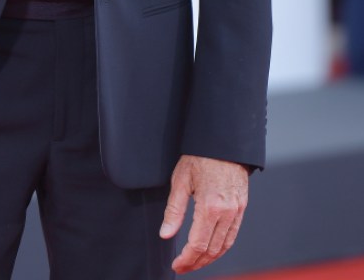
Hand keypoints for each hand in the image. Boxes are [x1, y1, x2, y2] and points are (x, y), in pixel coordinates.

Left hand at [160, 154, 248, 273]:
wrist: (224, 142)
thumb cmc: (200, 157)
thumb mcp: (181, 180)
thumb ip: (174, 210)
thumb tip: (165, 234)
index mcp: (210, 206)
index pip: (197, 245)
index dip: (186, 259)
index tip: (176, 265)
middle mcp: (227, 212)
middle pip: (212, 250)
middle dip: (196, 263)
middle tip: (183, 267)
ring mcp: (237, 211)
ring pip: (224, 246)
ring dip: (210, 258)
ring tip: (195, 262)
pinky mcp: (242, 207)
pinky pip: (233, 235)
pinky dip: (222, 247)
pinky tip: (211, 249)